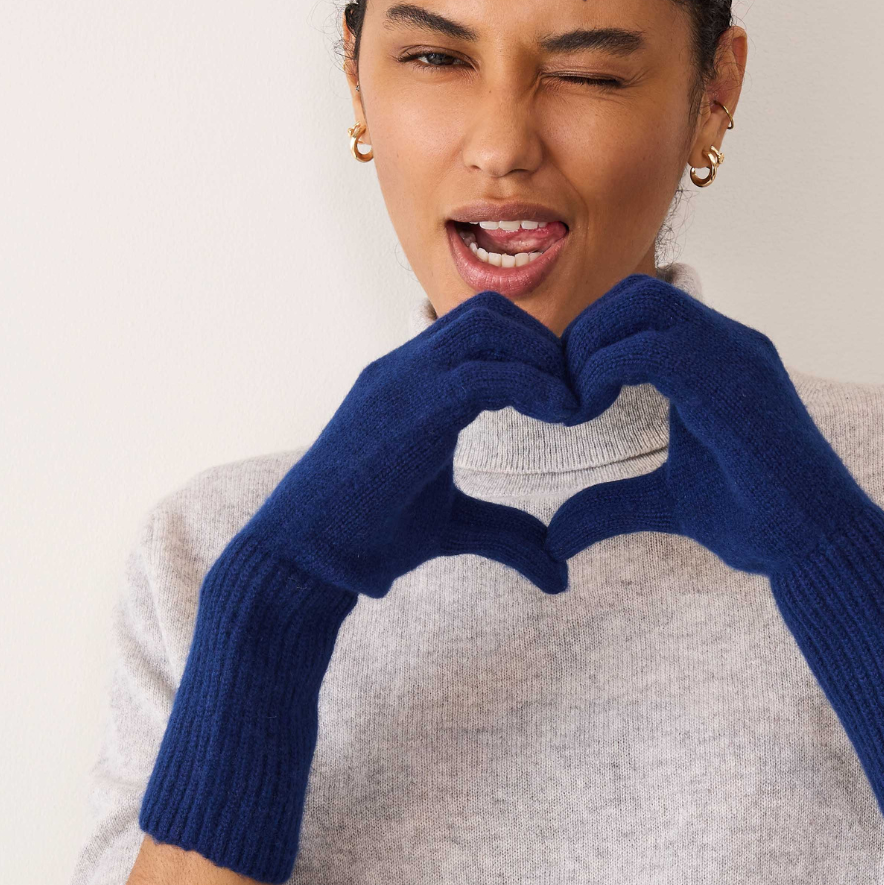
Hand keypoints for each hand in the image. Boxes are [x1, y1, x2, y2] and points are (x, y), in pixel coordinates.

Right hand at [140, 293, 578, 883]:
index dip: (538, 354)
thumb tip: (560, 571)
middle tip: (582, 399)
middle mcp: (405, 368)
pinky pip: (481, 371)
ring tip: (575, 409)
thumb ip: (508, 534)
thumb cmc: (366, 542)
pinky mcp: (402, 407)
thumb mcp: (454, 529)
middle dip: (547, 347)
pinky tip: (561, 419)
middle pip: (492, 313)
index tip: (575, 400)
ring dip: (543, 360)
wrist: (301, 561)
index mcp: (415, 384)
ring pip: (489, 327)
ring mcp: (399, 380)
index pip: (487, 329)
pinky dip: (533, 385)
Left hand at [546, 275, 883, 859]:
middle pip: (635, 294)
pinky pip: (655, 345)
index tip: (563, 401)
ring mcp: (739, 354)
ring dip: (591, 349)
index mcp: (718, 359)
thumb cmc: (760, 525)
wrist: (821, 549)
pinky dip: (605, 370)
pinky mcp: (739, 379)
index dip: (590, 343)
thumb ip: (610, 505)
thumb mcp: (664, 506)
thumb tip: (555, 536)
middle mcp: (732, 343)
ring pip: (643, 304)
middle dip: (583, 338)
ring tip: (572, 407)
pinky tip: (589, 414)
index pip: (640, 309)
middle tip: (559, 400)